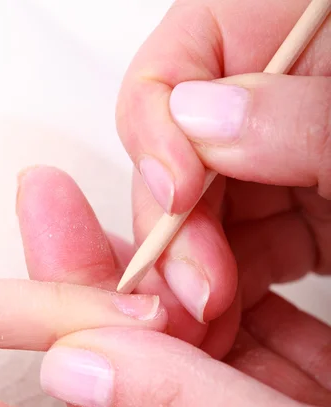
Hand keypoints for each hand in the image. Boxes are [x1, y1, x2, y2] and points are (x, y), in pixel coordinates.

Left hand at [18, 166, 330, 406]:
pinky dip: (248, 258)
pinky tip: (241, 222)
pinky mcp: (303, 380)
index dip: (71, 283)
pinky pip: (258, 307)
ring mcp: (257, 406)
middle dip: (138, 251)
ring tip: (190, 192)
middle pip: (145, 332)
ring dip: (192, 248)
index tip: (50, 206)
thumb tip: (72, 361)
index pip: (102, 375)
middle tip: (145, 183)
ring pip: (200, 311)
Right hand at [116, 0, 329, 328]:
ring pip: (198, 221)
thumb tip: (201, 118)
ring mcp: (272, 168)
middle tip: (188, 286)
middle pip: (174, 164)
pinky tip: (220, 320)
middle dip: (172, 233)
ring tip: (200, 318)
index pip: (169, 74)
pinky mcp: (290, 220)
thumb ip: (298, 115)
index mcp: (279, 41)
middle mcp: (263, 111)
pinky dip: (225, 293)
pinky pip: (239, 254)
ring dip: (190, 274)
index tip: (176, 194)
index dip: (153, 136)